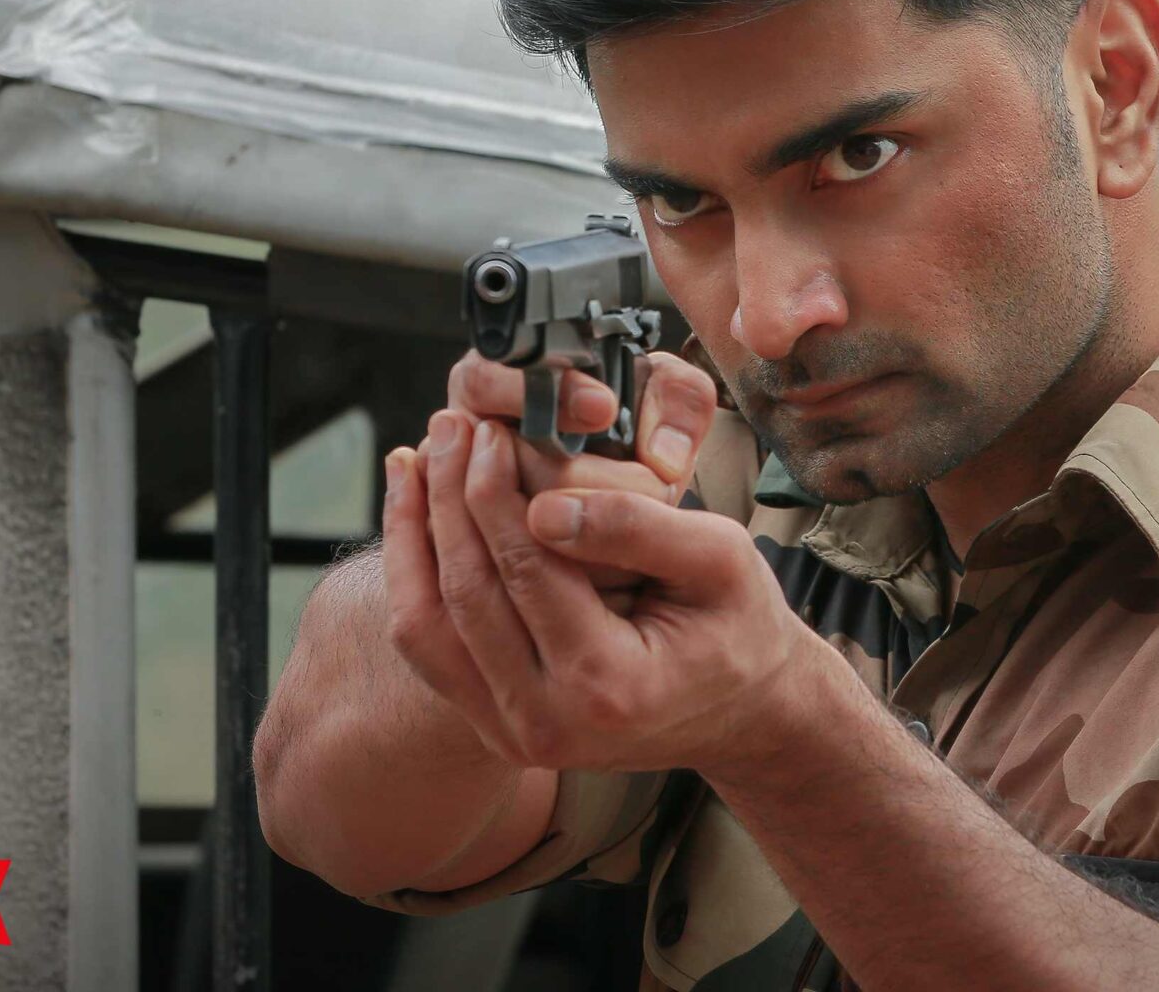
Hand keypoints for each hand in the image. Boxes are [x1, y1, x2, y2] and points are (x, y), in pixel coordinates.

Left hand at [384, 354, 828, 775]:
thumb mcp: (721, 559)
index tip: (489, 427)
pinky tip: (417, 514)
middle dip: (449, 498)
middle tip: (449, 425)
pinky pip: (431, 647)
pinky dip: (415, 576)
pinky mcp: (493, 727)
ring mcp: (512, 734)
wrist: (742, 710)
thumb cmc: (737, 623)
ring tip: (416, 460)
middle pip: (466, 592)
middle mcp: (546, 723)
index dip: (497, 488)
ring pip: (426, 626)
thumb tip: (543, 505)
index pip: (525, 567)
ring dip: (415, 534)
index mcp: (607, 685)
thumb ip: (637, 527)